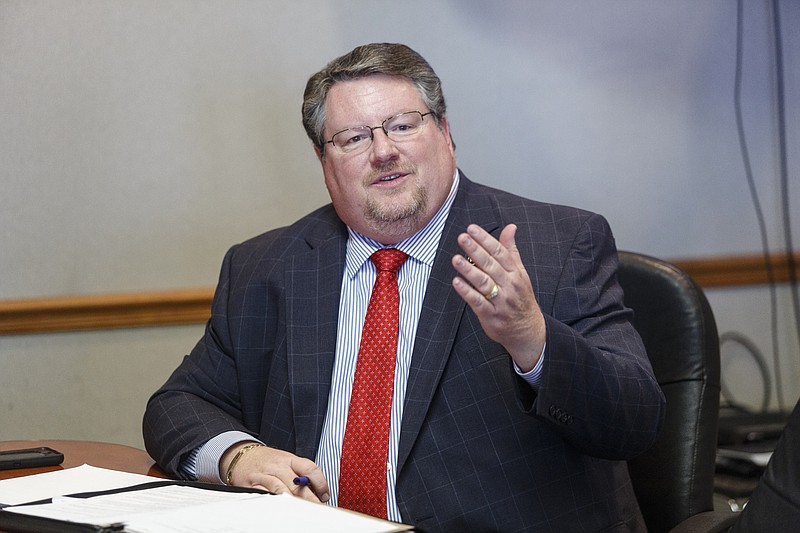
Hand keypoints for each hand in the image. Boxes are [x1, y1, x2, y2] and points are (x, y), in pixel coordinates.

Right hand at [221, 442, 329, 502]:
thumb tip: (316, 491)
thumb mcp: (285, 461)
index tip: (325, 496)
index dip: (321, 483)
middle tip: (317, 509)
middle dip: (310, 499)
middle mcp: (278, 467)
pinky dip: (275, 503)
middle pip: (298, 484)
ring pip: (282, 491)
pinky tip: (282, 510)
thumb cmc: (266, 460)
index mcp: (290, 459)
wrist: (240, 455)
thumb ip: (299, 473)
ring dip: (294, 503)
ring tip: (302, 512)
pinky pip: (265, 496)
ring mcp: (265, 476)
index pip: (310, 469)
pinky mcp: (252, 486)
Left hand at [451, 223, 545, 371]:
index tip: (472, 229)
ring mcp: (500, 301)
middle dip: (476, 250)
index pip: (499, 252)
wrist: (528, 330)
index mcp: (515, 272)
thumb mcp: (520, 272)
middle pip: (490, 265)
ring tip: (456, 259)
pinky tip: (457, 282)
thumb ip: (511, 250)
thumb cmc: (520, 298)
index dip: (485, 239)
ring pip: (484, 282)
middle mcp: (509, 285)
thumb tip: (510, 227)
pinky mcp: (491, 315)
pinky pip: (478, 302)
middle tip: (462, 237)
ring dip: (469, 270)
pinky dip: (467, 292)